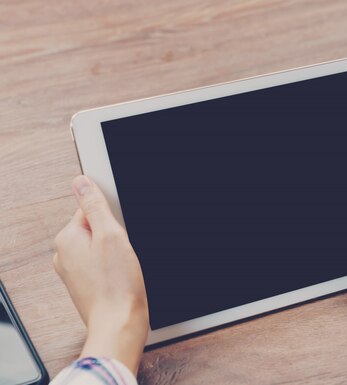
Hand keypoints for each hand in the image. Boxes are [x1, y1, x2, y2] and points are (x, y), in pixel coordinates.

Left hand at [54, 175, 147, 372]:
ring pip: (101, 246)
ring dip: (117, 251)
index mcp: (67, 238)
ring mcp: (74, 270)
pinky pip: (102, 263)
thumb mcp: (111, 235)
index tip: (120, 232)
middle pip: (97, 227)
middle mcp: (65, 254)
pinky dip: (114, 266)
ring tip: (123, 266)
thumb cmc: (117, 285)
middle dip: (115, 235)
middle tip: (124, 251)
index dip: (113, 218)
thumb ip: (95, 205)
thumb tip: (81, 182)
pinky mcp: (86, 283)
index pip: (91, 209)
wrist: (120, 323)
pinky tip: (122, 275)